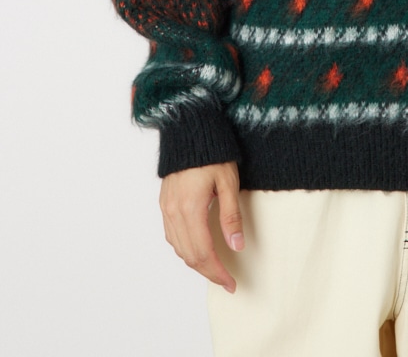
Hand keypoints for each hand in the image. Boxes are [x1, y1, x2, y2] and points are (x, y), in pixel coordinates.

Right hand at [159, 160, 243, 292]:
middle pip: (189, 255)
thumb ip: (231, 216)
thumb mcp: (228, 182)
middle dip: (208, 272)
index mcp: (190, 208)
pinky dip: (184, 249)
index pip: (203, 253)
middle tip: (226, 280)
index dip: (217, 272)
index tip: (231, 283)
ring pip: (178, 248)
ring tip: (215, 268)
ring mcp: (166, 208)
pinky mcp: (164, 203)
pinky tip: (197, 249)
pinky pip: (172, 236)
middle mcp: (174, 212)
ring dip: (196, 263)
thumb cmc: (213, 153)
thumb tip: (236, 246)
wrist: (190, 131)